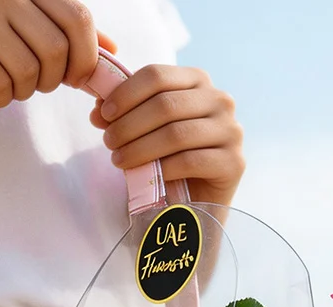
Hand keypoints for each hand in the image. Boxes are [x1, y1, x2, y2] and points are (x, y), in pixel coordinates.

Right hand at [0, 0, 114, 105]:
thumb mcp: (11, 25)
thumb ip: (59, 31)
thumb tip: (111, 49)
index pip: (79, 18)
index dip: (85, 57)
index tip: (72, 76)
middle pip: (60, 50)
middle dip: (52, 80)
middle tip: (30, 83)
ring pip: (32, 72)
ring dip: (20, 91)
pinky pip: (1, 86)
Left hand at [90, 65, 244, 206]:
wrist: (196, 205)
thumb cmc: (169, 162)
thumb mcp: (146, 132)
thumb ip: (126, 114)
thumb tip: (98, 108)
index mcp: (198, 81)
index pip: (157, 75)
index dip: (125, 93)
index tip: (104, 114)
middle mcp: (220, 100)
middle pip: (165, 104)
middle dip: (129, 125)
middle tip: (109, 142)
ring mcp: (231, 131)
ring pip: (175, 134)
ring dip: (139, 148)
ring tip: (118, 160)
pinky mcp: (234, 163)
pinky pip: (190, 162)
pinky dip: (162, 169)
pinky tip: (145, 176)